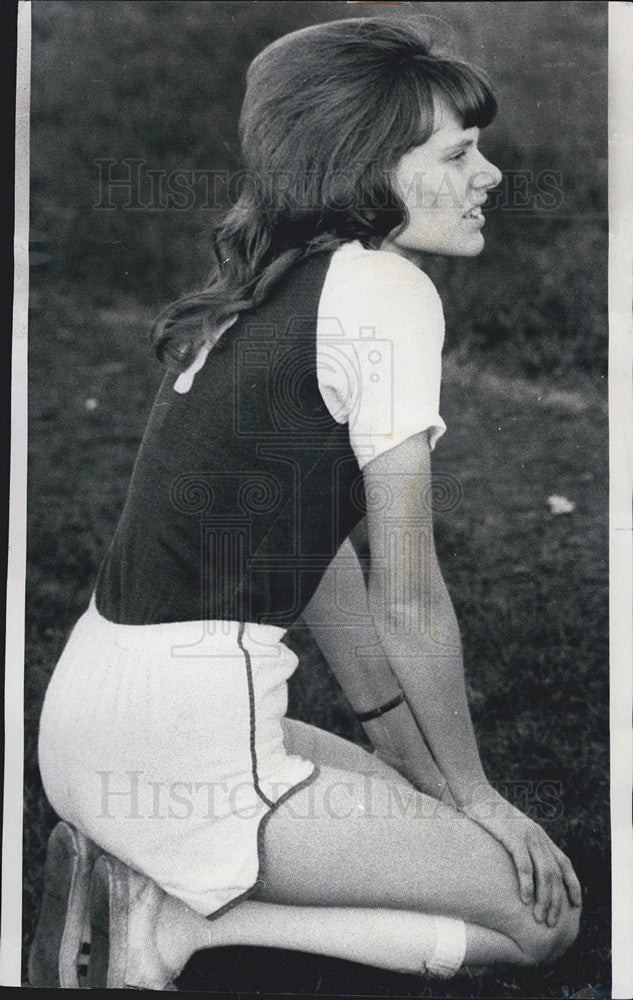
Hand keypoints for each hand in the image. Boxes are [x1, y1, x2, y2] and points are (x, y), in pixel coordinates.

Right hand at [460, 784, 581, 925]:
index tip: (576, 904)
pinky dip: (527, 884)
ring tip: (540, 918)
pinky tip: (526, 900)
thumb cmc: (487, 815)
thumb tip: (520, 869)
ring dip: (544, 898)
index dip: (572, 884)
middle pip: (556, 874)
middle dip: (556, 901)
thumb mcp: (510, 829)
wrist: (474, 793)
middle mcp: (537, 836)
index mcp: (539, 835)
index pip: (564, 862)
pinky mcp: (512, 836)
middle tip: (551, 922)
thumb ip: (520, 845)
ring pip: (545, 873)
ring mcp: (526, 835)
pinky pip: (524, 864)